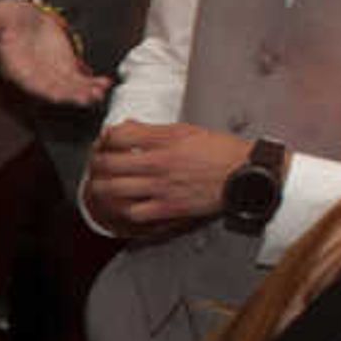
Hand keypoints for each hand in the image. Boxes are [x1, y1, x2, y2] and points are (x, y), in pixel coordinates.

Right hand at [0, 0, 107, 110]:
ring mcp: (50, 74)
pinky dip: (92, 82)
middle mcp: (33, 77)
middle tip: (89, 97)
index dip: (45, 90)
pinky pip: (79, 78)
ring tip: (101, 92)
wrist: (14, 16)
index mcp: (15, 69)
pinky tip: (105, 83)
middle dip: (72, 95)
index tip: (59, 96)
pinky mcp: (64, 66)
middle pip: (54, 91)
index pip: (31, 84)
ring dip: (86, 92)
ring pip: (70, 88)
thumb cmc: (2, 18)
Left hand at [85, 121, 245, 235]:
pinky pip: (134, 213)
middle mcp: (159, 163)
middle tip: (97, 164)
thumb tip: (127, 126)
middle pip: (109, 163)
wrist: (244, 174)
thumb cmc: (219, 151)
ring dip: (103, 187)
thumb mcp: (186, 130)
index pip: (118, 135)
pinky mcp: (169, 208)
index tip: (105, 142)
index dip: (105, 138)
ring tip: (102, 185)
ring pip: (115, 190)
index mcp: (164, 140)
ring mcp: (162, 187)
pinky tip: (124, 204)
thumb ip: (153, 130)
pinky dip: (123, 210)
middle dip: (96, 162)